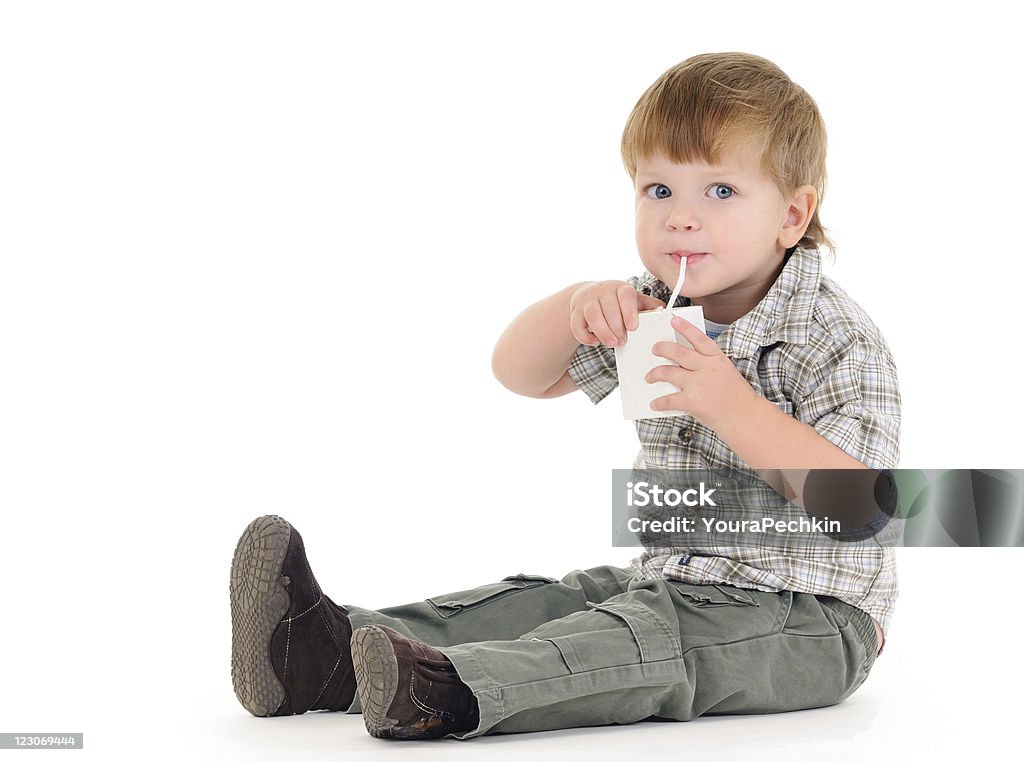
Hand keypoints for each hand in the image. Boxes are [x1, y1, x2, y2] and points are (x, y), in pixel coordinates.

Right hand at [569, 281, 665, 346]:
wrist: (588, 296)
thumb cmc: (615, 301)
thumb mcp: (633, 300)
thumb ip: (648, 306)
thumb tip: (665, 311)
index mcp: (620, 287)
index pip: (625, 295)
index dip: (629, 311)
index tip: (633, 327)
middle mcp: (602, 290)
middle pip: (608, 308)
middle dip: (616, 327)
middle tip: (622, 340)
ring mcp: (587, 300)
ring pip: (592, 315)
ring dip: (602, 331)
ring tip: (611, 343)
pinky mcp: (575, 312)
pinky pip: (577, 325)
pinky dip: (585, 336)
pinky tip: (595, 342)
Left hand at [644, 315, 757, 429]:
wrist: (745, 417)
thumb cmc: (736, 397)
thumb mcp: (726, 372)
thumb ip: (707, 365)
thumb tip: (682, 364)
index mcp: (717, 359)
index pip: (699, 338)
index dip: (684, 327)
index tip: (673, 319)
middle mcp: (707, 368)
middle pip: (678, 353)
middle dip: (662, 349)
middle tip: (654, 349)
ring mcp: (699, 384)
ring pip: (669, 372)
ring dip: (655, 374)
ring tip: (649, 376)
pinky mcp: (692, 401)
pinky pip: (669, 399)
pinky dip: (659, 402)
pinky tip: (654, 403)